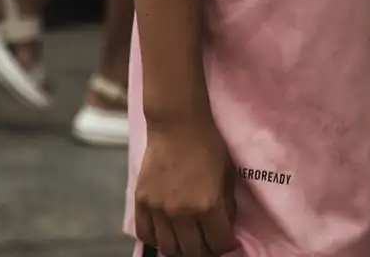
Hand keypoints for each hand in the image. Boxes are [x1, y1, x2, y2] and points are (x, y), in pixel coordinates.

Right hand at [134, 113, 237, 256]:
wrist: (177, 125)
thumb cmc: (208, 145)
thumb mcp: (227, 175)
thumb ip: (226, 205)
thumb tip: (225, 226)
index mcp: (208, 205)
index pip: (218, 243)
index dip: (226, 246)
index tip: (228, 243)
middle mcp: (181, 213)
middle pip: (192, 252)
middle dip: (204, 252)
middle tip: (208, 245)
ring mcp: (158, 210)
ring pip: (167, 248)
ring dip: (180, 250)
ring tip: (188, 243)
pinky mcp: (141, 203)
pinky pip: (145, 235)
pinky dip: (157, 240)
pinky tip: (167, 234)